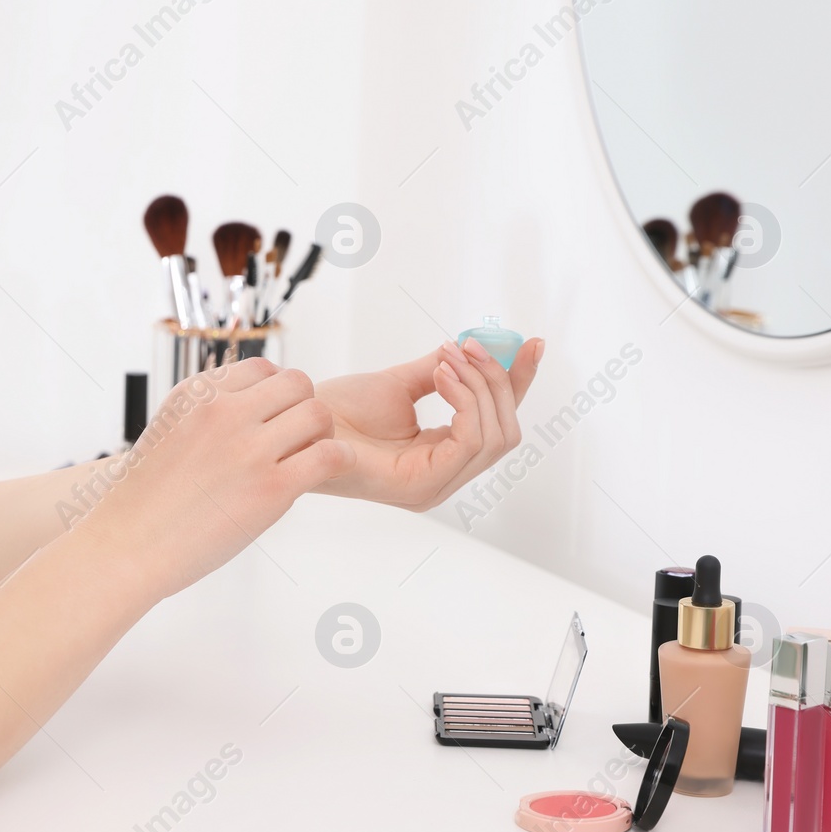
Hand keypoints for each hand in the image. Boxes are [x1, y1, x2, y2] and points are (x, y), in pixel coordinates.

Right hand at [73, 358, 354, 598]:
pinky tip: (330, 470)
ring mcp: (248, 449)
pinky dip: (340, 459)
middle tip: (298, 439)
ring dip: (322, 433)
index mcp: (197, 394)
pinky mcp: (271, 489)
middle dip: (302, 408)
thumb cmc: (143, 500)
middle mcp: (223, 412)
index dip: (275, 394)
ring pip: (318, 414)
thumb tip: (247, 405)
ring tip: (310, 456)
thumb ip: (205, 412)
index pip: (261, 369)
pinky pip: (329, 455)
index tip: (272, 420)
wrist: (125, 546)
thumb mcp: (168, 431)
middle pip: (296, 384)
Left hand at [312, 337, 543, 510]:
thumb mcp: (400, 385)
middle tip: (471, 344)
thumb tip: (476, 347)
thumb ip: (441, 372)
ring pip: (495, 435)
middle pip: (506, 431)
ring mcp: (434, 488)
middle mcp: (444, 479)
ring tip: (449, 356)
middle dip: (498, 380)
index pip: (498, 424)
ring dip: (479, 385)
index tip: (532, 343)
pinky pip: (470, 440)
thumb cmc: (337, 411)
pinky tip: (441, 374)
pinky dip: (465, 399)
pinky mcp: (421, 487)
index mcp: (441, 459)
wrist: (298, 421)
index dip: (518, 383)